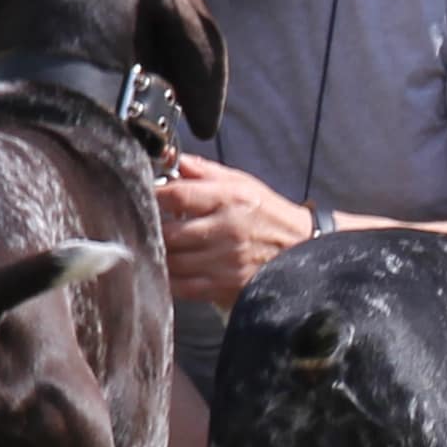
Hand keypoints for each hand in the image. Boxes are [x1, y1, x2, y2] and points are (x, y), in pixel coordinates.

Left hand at [158, 155, 316, 308]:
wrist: (302, 250)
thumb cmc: (268, 214)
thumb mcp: (242, 183)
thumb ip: (205, 172)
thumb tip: (174, 160)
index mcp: (229, 199)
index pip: (178, 195)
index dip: (153, 196)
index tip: (144, 196)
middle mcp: (226, 230)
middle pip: (169, 232)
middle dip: (151, 228)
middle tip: (144, 224)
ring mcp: (225, 261)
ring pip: (172, 261)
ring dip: (158, 254)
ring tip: (154, 245)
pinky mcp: (225, 286)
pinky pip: (183, 286)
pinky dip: (168, 278)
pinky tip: (166, 268)